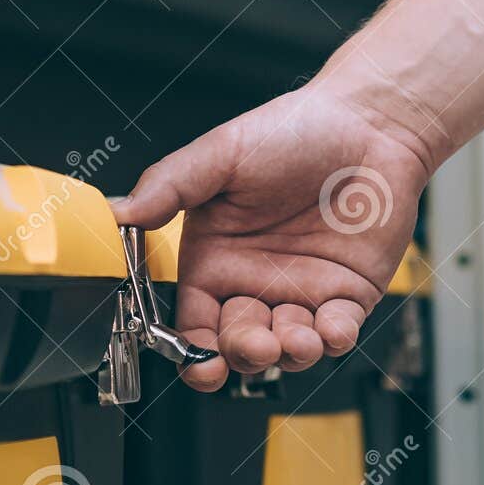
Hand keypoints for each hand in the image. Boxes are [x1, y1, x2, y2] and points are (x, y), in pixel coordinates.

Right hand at [110, 81, 434, 391]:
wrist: (367, 121)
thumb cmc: (293, 131)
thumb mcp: (221, 154)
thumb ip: (169, 186)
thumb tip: (116, 213)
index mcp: (214, 260)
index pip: (194, 325)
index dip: (193, 353)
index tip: (200, 363)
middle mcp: (254, 283)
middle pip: (237, 346)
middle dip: (244, 355)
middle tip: (257, 344)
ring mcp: (301, 292)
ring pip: (287, 350)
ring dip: (290, 354)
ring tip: (297, 338)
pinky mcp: (347, 295)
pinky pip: (336, 334)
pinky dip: (333, 341)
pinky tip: (331, 329)